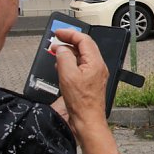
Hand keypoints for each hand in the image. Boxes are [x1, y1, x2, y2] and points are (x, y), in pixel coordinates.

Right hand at [52, 27, 120, 153]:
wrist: (88, 121)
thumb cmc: (81, 103)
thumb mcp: (68, 76)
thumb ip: (64, 58)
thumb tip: (61, 48)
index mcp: (95, 62)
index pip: (84, 40)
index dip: (70, 34)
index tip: (58, 32)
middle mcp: (98, 67)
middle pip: (84, 46)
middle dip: (69, 42)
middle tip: (55, 41)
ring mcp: (95, 74)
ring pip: (82, 56)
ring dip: (69, 52)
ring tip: (55, 52)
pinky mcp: (91, 82)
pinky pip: (81, 66)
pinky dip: (71, 62)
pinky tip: (61, 66)